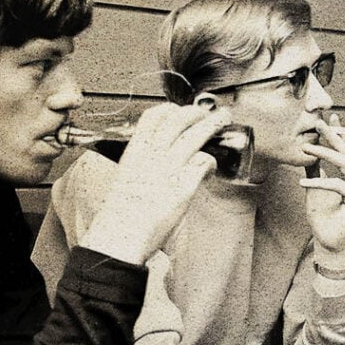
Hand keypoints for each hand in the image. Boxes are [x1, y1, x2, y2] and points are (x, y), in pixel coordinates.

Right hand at [82, 103, 226, 263]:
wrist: (121, 235)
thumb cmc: (122, 214)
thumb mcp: (127, 179)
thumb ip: (143, 166)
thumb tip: (159, 163)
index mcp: (135, 152)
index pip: (152, 117)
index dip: (168, 110)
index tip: (177, 109)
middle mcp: (153, 155)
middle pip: (178, 120)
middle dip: (196, 112)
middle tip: (208, 112)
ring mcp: (169, 168)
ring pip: (195, 135)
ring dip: (213, 124)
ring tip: (223, 119)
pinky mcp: (184, 185)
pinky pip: (203, 162)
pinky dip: (211, 162)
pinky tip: (212, 169)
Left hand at [299, 113, 344, 253]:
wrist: (328, 239)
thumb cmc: (323, 214)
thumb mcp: (314, 186)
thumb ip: (314, 169)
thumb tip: (306, 151)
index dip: (338, 132)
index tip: (331, 116)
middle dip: (332, 135)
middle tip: (318, 122)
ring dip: (325, 153)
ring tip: (306, 147)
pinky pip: (337, 185)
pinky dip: (318, 182)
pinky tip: (302, 183)